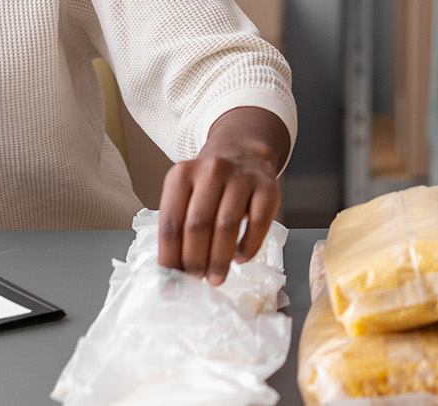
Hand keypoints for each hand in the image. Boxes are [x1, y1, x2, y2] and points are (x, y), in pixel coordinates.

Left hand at [156, 106, 286, 283]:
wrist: (243, 154)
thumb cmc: (208, 186)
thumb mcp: (185, 196)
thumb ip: (177, 231)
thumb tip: (170, 277)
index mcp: (181, 174)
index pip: (170, 223)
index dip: (170, 257)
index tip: (171, 282)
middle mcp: (211, 170)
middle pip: (198, 225)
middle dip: (195, 260)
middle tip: (196, 279)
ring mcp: (241, 177)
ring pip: (226, 225)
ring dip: (219, 260)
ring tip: (216, 277)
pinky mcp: (267, 188)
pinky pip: (257, 224)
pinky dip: (248, 247)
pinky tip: (240, 258)